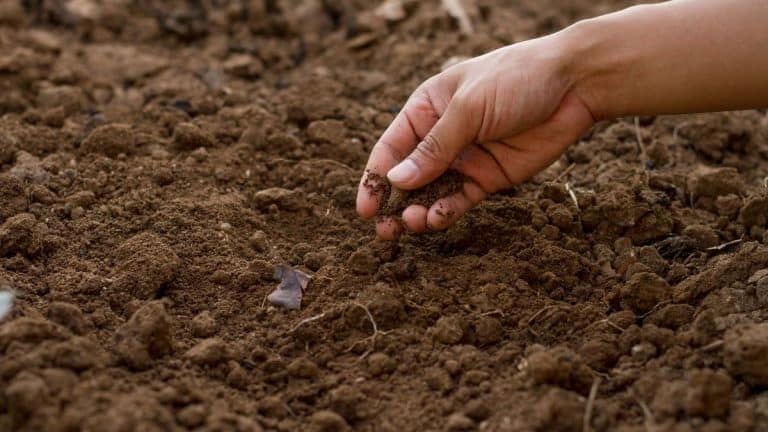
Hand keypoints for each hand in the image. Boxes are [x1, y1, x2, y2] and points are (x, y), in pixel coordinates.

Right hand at [356, 34, 594, 239]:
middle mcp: (440, 137)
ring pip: (431, 193)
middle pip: (407, 176)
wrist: (574, 85)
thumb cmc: (515, 80)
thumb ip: (435, 147)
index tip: (365, 207)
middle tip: (382, 230)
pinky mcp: (488, 178)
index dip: (375, 177)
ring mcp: (465, 159)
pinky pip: (460, 200)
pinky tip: (436, 218)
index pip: (391, 148)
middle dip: (393, 203)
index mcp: (426, 110)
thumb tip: (396, 180)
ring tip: (411, 225)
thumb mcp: (469, 108)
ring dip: (417, 211)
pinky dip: (446, 211)